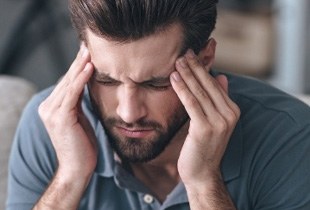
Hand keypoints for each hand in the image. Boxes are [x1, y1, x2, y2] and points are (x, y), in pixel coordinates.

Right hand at [38, 43, 96, 178]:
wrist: (77, 168)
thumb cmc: (82, 145)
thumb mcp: (81, 119)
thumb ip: (79, 103)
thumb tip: (87, 86)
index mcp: (53, 107)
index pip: (68, 82)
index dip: (78, 67)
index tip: (87, 52)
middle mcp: (48, 107)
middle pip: (67, 79)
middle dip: (79, 62)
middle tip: (88, 45)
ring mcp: (52, 112)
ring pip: (69, 83)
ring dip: (80, 66)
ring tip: (90, 50)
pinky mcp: (60, 117)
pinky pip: (72, 94)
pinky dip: (81, 79)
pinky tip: (89, 67)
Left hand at [170, 49, 239, 187]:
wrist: (202, 172)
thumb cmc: (204, 146)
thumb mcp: (214, 121)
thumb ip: (218, 99)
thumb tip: (222, 77)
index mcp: (232, 110)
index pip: (215, 84)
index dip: (202, 68)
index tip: (191, 54)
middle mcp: (229, 114)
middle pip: (208, 85)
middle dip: (194, 67)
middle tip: (183, 51)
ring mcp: (219, 122)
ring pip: (199, 92)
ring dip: (187, 74)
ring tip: (177, 60)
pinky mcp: (205, 128)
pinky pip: (191, 103)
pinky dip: (182, 89)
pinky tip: (173, 78)